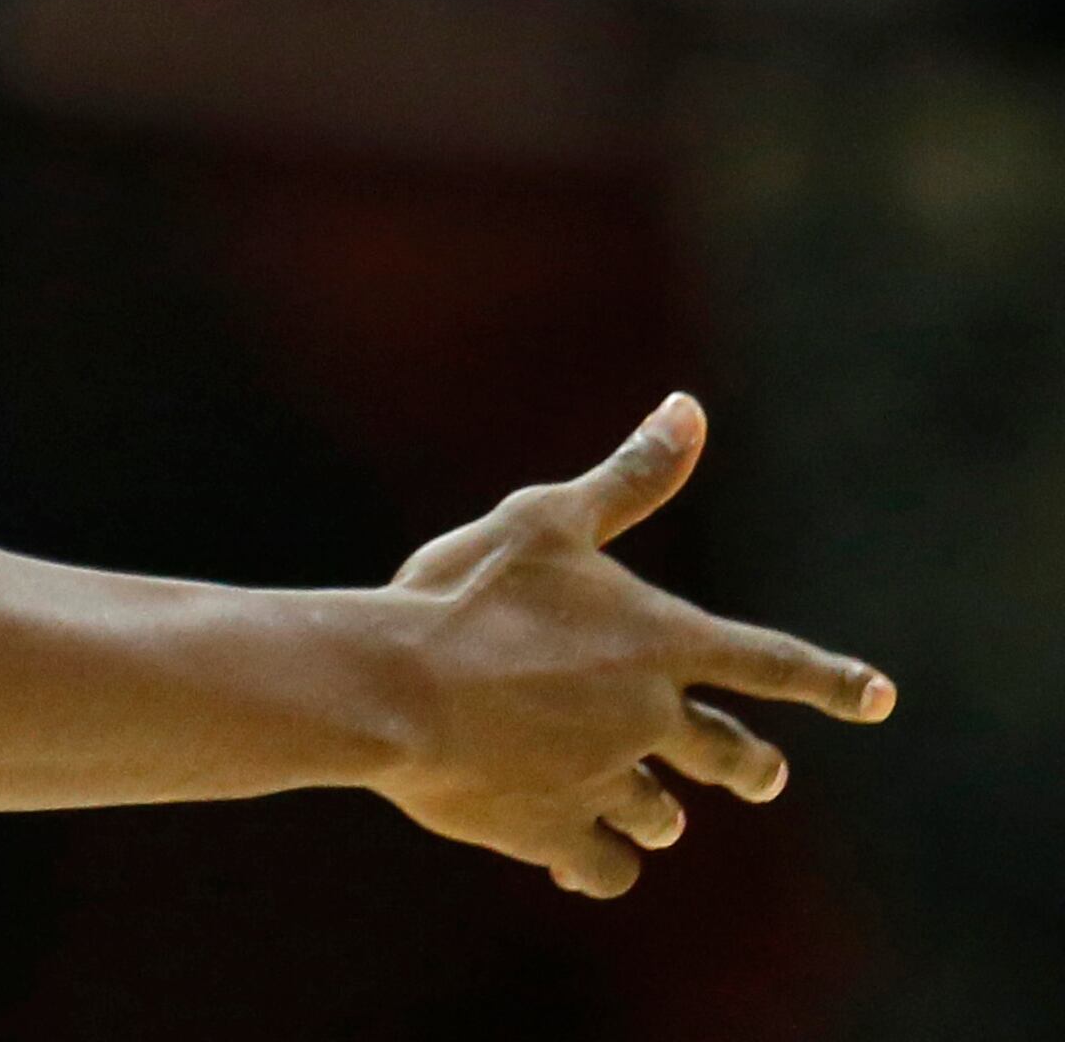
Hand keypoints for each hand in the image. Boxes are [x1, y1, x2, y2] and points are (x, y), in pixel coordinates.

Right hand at [367, 393, 893, 897]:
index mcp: (661, 641)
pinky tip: (575, 857)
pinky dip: (598, 861)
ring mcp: (606, 780)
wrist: (392, 687)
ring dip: (658, 812)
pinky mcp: (554, 829)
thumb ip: (629, 479)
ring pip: (661, 814)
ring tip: (651, 817)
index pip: (771, 660)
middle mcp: (649, 717)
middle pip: (732, 754)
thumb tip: (690, 408)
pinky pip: (603, 865)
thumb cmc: (465, 593)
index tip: (880, 697)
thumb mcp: (546, 520)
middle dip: (749, 766)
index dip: (829, 678)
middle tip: (762, 776)